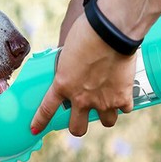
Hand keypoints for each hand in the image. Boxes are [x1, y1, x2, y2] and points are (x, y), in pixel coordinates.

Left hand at [30, 13, 135, 136]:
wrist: (110, 32)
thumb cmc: (86, 33)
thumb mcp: (67, 51)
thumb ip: (68, 66)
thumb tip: (72, 67)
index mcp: (62, 84)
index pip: (47, 109)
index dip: (40, 121)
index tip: (35, 129)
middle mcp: (81, 98)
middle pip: (77, 128)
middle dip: (78, 125)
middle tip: (82, 114)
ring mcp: (102, 101)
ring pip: (106, 122)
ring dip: (106, 113)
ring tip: (108, 101)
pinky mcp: (122, 98)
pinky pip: (124, 109)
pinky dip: (124, 102)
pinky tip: (123, 91)